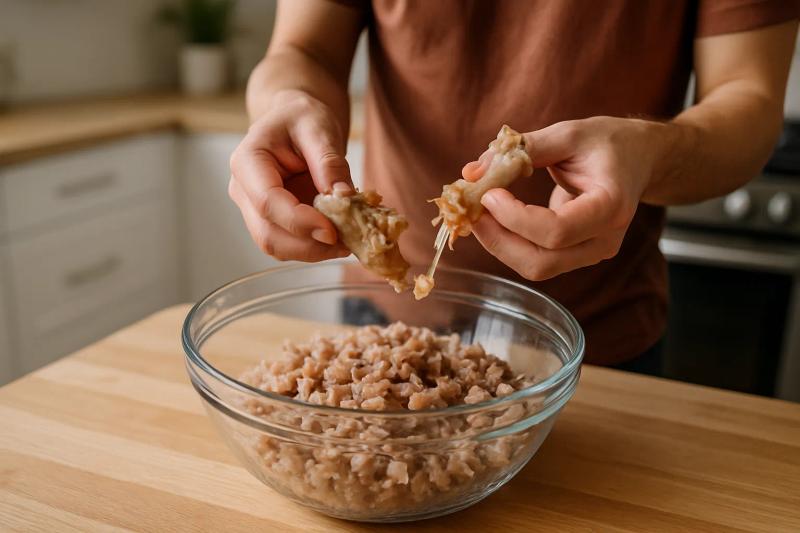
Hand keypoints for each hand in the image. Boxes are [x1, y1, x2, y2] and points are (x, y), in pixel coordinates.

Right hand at [229, 89, 351, 261]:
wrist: (295, 121)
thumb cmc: (302, 117)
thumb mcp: (319, 128)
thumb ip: (329, 162)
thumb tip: (344, 199)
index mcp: (247, 161)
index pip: (267, 202)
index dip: (299, 222)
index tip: (334, 231)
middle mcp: (243, 190)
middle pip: (267, 234)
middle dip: (308, 245)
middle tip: (347, 243)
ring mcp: (254, 210)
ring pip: (277, 246)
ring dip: (313, 251)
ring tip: (347, 241)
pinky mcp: (271, 222)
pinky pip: (289, 245)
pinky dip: (314, 248)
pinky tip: (338, 238)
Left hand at [463, 116, 666, 279]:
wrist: (639, 159)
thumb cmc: (607, 143)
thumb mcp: (569, 134)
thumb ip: (523, 149)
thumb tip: (472, 171)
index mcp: (611, 206)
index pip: (558, 231)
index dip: (515, 218)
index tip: (488, 193)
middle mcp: (605, 240)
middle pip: (542, 262)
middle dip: (498, 239)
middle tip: (472, 208)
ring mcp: (591, 253)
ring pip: (535, 267)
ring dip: (499, 243)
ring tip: (478, 212)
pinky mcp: (576, 255)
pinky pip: (536, 260)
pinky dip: (508, 243)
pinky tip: (494, 219)